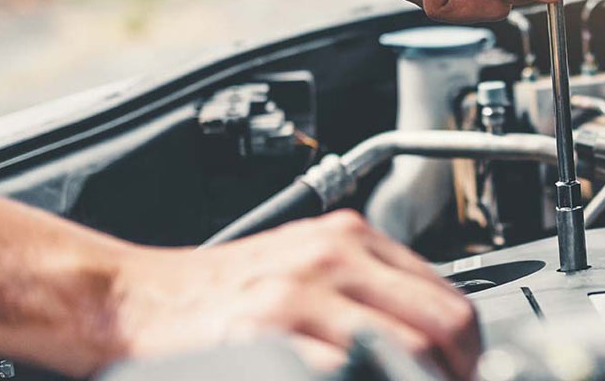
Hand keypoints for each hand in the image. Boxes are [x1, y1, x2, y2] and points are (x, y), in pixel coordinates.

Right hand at [108, 210, 477, 378]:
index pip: (449, 296)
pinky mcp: (267, 330)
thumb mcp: (306, 269)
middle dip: (460, 372)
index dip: (471, 350)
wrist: (133, 298)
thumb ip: (368, 291)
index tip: (469, 375)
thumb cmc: (218, 292)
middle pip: (443, 323)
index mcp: (350, 238)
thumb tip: (432, 337)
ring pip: (407, 348)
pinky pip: (347, 370)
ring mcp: (300, 293)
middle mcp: (333, 257)